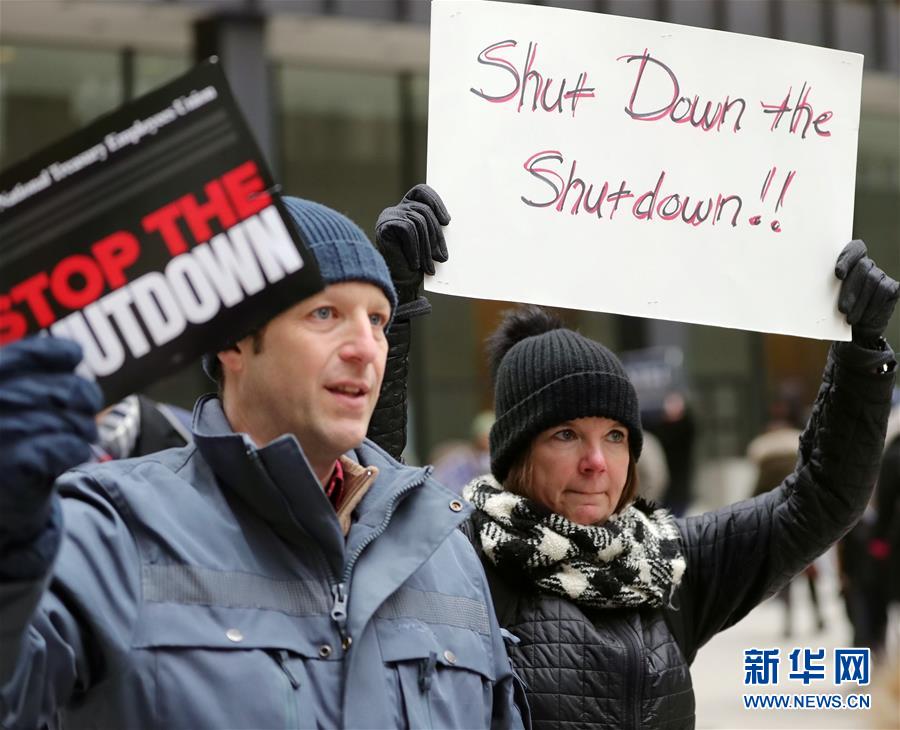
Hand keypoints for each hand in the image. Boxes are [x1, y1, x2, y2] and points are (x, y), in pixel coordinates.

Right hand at [0, 337, 101, 539]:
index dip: (58, 353)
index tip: (75, 356)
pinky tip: (69, 456)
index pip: (28, 354)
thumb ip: (27, 375)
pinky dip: (77, 451)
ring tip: (76, 439)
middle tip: (85, 412)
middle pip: (64, 390)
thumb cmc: (4, 445)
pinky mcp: (15, 466)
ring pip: (72, 420)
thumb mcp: (7, 403)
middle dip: (85, 399)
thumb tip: (74, 351)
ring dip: (83, 430)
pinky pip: (70, 447)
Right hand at [375, 184, 450, 302]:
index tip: (447, 222)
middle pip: (424, 211)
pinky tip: (415, 263)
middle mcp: (396, 209)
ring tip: (429, 265)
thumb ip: (434, 226)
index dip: (436, 202)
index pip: (421, 192)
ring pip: (418, 221)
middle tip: (441, 257)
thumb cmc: (416, 264)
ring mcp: (389, 216)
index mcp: (407, 208)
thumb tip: (448, 220)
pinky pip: (408, 229)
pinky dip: (415, 248)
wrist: (399, 283)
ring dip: (427, 247)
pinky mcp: (384, 226)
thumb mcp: (430, 242)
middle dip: (436, 235)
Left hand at [835, 240, 898, 345]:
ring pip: (872, 280)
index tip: (838, 274)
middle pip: (862, 266)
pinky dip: (872, 306)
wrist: (858, 327)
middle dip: (851, 289)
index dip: (847, 258)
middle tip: (842, 309)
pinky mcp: (892, 287)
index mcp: (850, 262)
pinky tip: (864, 317)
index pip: (854, 249)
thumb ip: (827, 286)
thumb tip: (812, 284)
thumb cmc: (840, 309)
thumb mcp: (829, 297)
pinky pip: (884, 291)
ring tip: (849, 317)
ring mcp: (881, 275)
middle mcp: (868, 265)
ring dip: (860, 302)